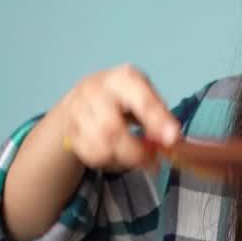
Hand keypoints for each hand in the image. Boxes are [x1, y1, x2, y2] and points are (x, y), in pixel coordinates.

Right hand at [55, 64, 180, 171]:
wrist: (83, 95)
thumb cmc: (123, 95)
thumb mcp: (146, 94)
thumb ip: (160, 115)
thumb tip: (171, 140)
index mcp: (122, 78)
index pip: (141, 100)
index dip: (157, 121)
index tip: (172, 139)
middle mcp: (95, 91)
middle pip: (113, 130)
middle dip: (136, 152)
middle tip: (153, 162)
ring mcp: (77, 111)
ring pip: (100, 148)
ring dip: (123, 160)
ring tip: (136, 158)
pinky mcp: (69, 131)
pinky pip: (91, 156)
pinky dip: (109, 162)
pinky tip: (118, 155)